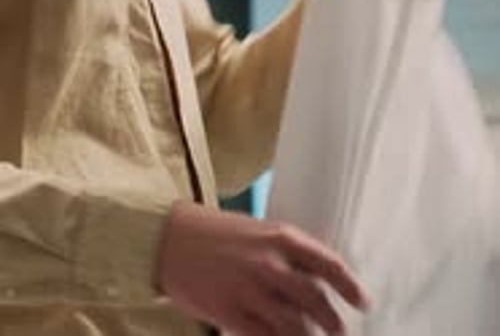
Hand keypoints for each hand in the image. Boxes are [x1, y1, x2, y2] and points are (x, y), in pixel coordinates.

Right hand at [155, 200, 369, 334]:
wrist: (170, 238)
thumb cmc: (216, 232)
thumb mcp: (257, 230)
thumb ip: (284, 253)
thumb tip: (314, 278)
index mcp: (280, 237)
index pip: (327, 263)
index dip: (349, 286)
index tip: (363, 302)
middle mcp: (270, 264)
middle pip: (316, 300)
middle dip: (334, 322)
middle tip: (341, 332)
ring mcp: (250, 291)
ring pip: (295, 327)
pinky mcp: (231, 314)